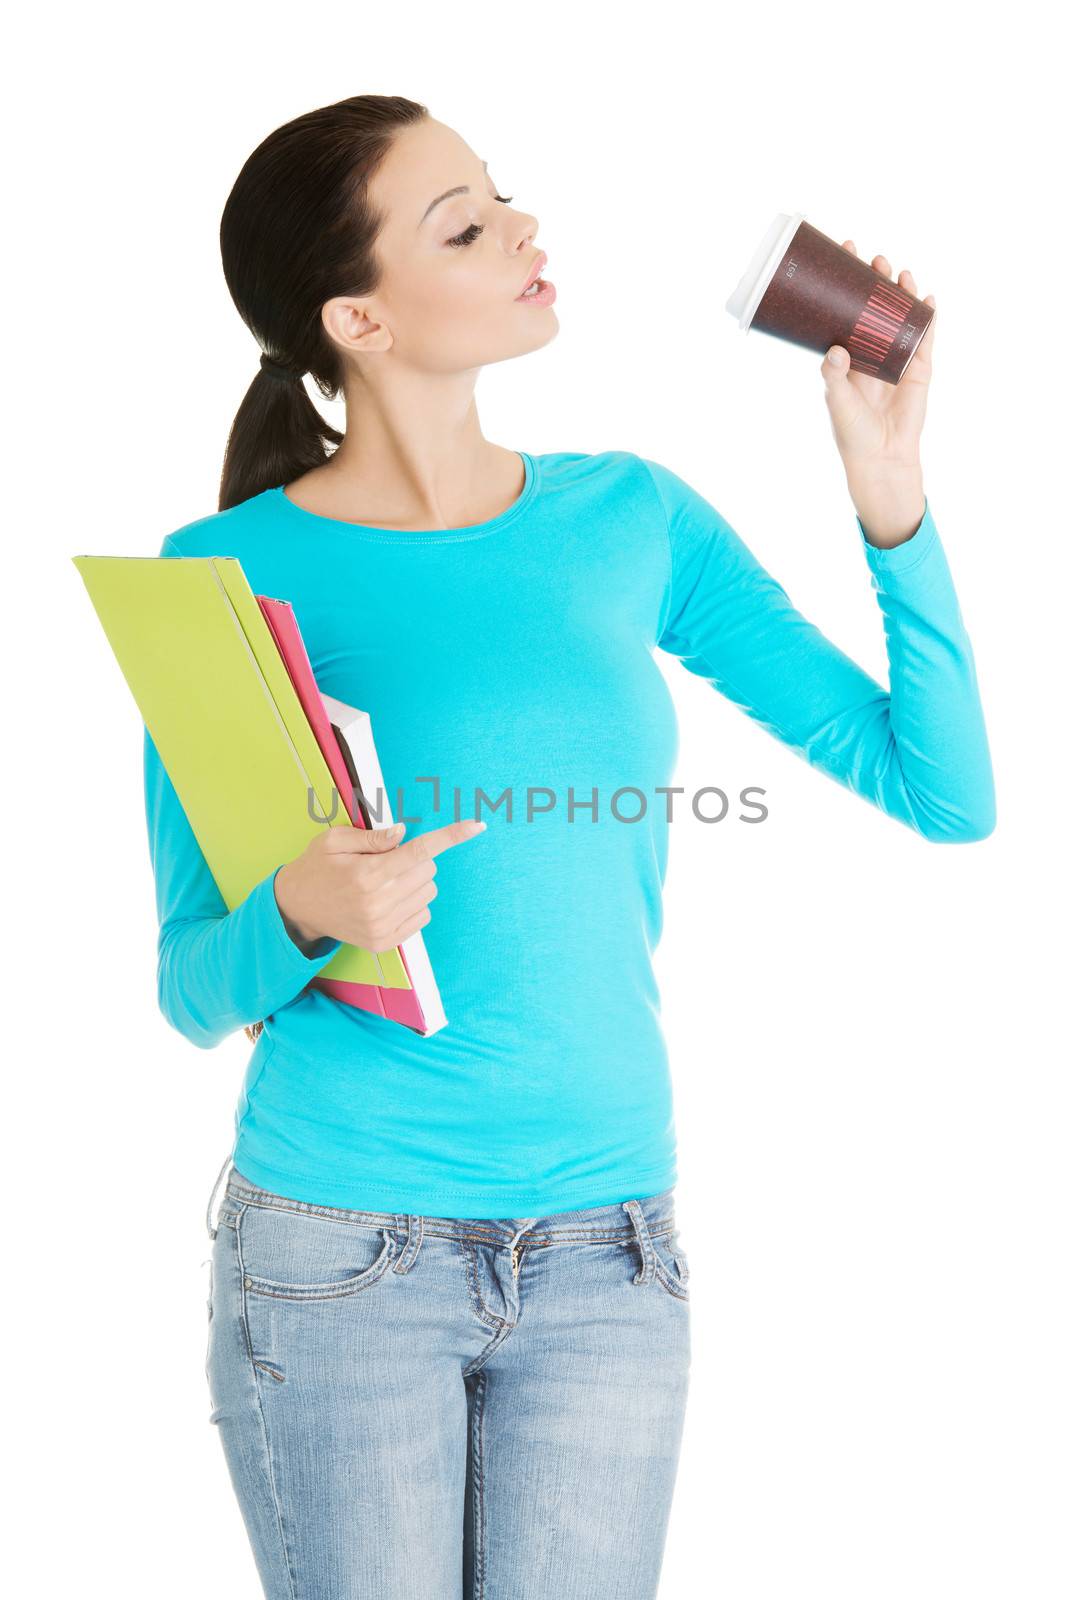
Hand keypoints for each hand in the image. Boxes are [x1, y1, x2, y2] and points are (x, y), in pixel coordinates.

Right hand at [274, 816, 485, 952]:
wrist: (297, 908)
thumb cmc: (317, 867)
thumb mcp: (334, 840)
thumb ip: (372, 837)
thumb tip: (403, 833)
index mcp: (367, 873)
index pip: (420, 850)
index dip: (451, 836)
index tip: (477, 826)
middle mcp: (378, 902)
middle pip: (428, 870)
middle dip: (414, 859)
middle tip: (385, 861)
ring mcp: (383, 925)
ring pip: (428, 892)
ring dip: (414, 881)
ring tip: (384, 882)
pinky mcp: (386, 941)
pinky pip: (422, 915)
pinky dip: (412, 903)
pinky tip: (387, 900)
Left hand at [821, 240, 935, 544]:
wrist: (881, 458)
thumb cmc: (852, 432)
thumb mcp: (837, 401)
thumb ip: (833, 375)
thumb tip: (836, 348)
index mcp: (848, 356)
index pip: (847, 312)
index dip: (847, 285)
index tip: (845, 254)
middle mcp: (872, 352)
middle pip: (876, 308)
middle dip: (877, 283)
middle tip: (875, 261)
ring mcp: (897, 358)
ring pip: (902, 318)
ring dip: (903, 294)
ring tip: (901, 273)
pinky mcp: (919, 369)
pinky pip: (925, 338)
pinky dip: (927, 318)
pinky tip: (928, 298)